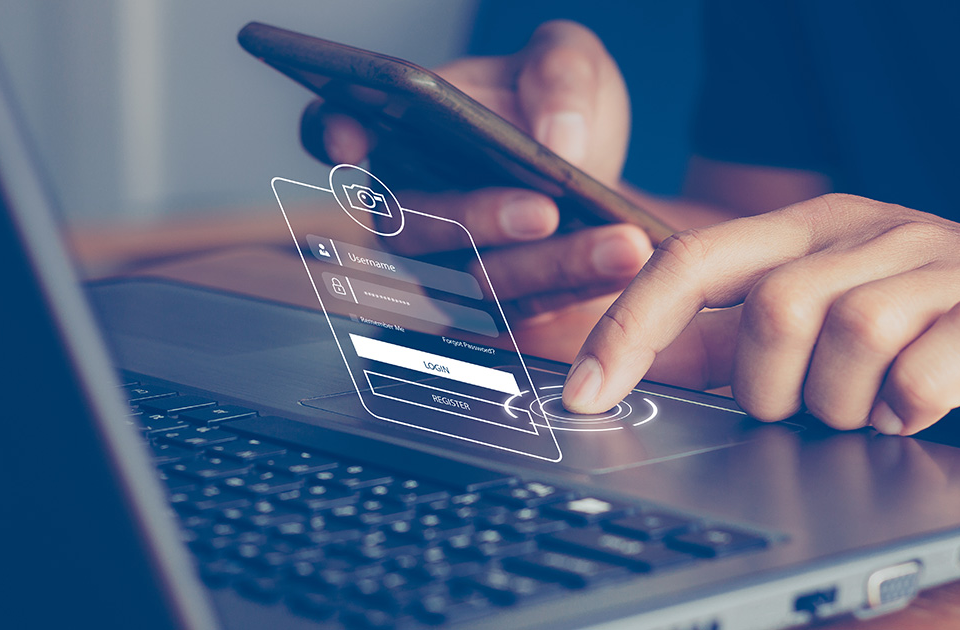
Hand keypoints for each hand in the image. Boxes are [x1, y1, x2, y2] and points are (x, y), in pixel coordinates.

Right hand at [300, 21, 653, 320]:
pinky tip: (628, 260)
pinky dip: (581, 285)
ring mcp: (445, 264)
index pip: (333, 129)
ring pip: (474, 280)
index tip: (350, 134)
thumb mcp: (568, 62)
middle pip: (412, 225)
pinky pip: (527, 308)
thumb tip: (557, 139)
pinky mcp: (493, 307)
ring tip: (619, 243)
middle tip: (542, 209)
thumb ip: (560, 76)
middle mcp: (406, 205)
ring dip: (549, 265)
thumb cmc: (554, 105)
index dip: (331, 134)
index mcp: (396, 132)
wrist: (598, 168)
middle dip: (477, 218)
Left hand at [562, 193, 959, 453]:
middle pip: (768, 308)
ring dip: (840, 406)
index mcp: (809, 230)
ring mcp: (936, 266)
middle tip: (806, 411)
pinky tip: (917, 411)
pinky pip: (919, 369)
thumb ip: (741, 336)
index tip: (587, 390)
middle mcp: (866, 235)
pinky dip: (906, 409)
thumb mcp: (828, 319)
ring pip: (842, 337)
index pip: (691, 260)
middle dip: (769, 389)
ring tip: (869, 412)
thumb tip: (641, 368)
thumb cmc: (933, 328)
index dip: (631, 327)